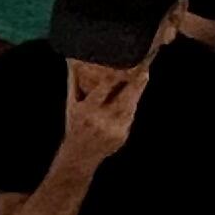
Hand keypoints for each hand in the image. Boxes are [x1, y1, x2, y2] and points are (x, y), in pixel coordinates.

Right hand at [60, 57, 149, 172]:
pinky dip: (133, 103)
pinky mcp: (121, 136)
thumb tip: (73, 60)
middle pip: (123, 98)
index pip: (102, 90)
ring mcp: (112, 129)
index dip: (114, 77)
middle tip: (143, 67)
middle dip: (134, 83)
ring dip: (138, 91)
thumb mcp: (71, 104)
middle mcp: (99, 120)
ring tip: (143, 75)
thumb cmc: (75, 125)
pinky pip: (130, 116)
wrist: (79, 155)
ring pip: (130, 106)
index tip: (122, 64)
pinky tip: (136, 93)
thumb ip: (74, 82)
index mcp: (85, 111)